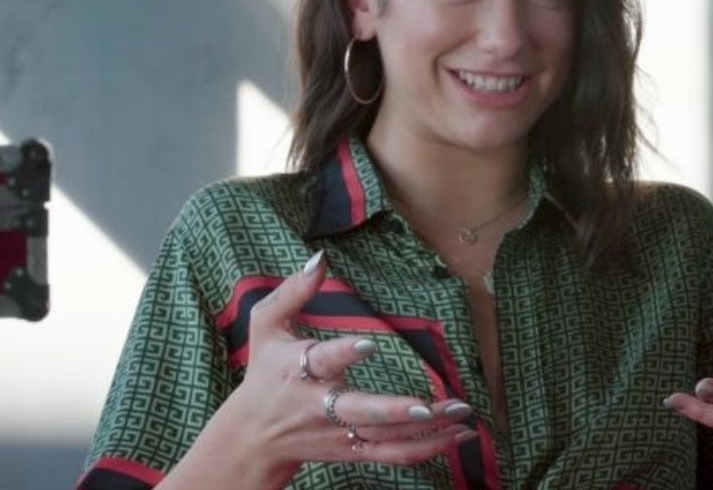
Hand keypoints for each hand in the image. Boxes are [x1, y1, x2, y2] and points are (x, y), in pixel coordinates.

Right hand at [187, 251, 476, 487]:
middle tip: (428, 406)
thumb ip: (293, 291)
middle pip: (359, 412)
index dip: (344, 354)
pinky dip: (428, 449)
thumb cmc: (264, 374)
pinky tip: (458, 436)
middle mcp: (320, 407)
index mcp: (297, 371)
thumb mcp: (266, 326)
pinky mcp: (353, 451)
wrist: (251, 438)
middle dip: (394, 411)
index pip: (322, 361)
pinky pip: (393, 455)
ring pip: (386, 437)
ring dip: (427, 430)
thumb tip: (321, 257)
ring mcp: (339, 433)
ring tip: (462, 413)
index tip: (368, 345)